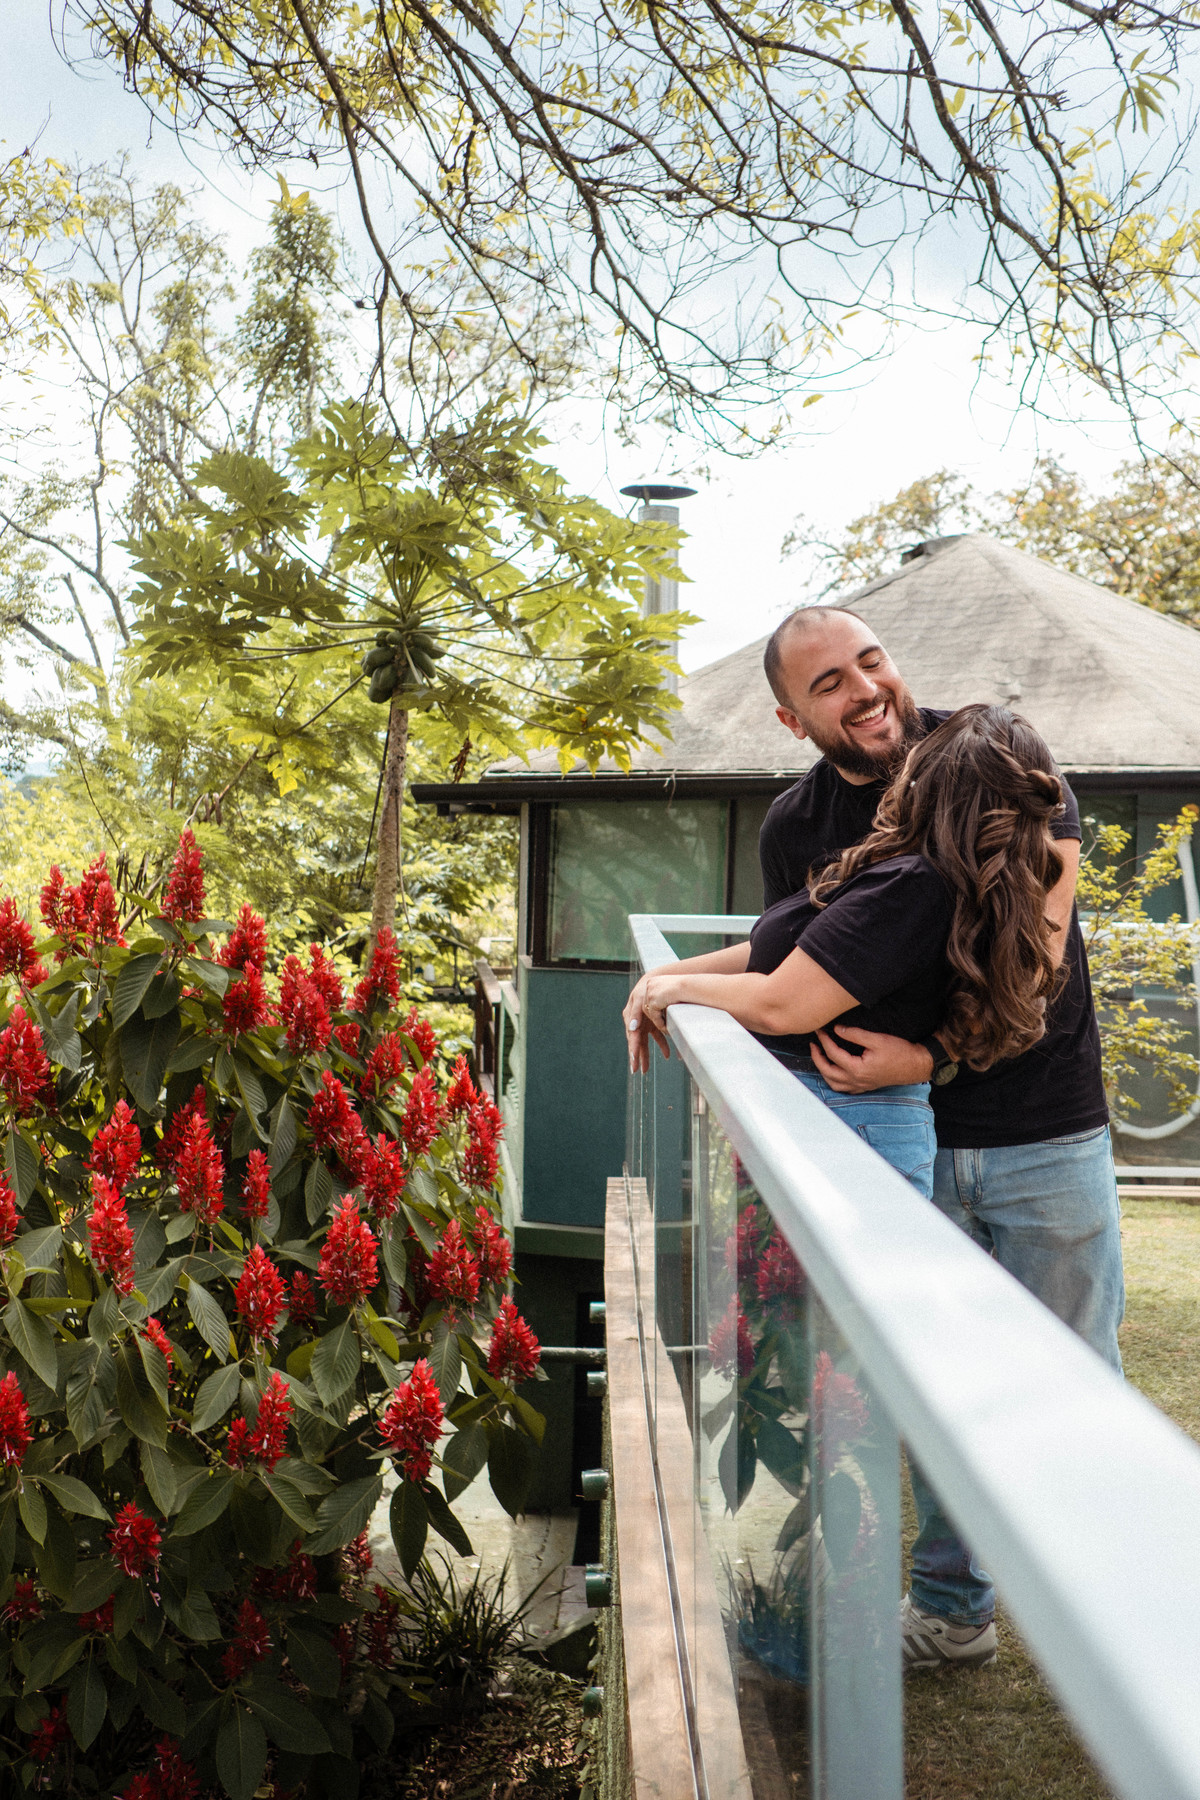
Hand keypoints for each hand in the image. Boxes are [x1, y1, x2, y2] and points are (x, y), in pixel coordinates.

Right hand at [623, 974, 670, 1072]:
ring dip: (646, 1056)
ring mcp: (645, 1024)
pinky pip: (657, 1037)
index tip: (633, 1061)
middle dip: (636, 1057)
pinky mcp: (653, 1023)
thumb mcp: (639, 998)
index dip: (632, 1049)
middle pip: (635, 1042)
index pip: (631, 1036)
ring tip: (645, 1070)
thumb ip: (635, 1013)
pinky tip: (668, 1055)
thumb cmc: (646, 989)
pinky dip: (662, 1046)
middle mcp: (636, 1022)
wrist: (657, 980)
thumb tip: (632, 1028)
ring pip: (645, 1043)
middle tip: (636, 1070)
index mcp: (630, 1017)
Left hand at [810, 1025, 934, 1092]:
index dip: (824, 1041)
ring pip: (833, 1083)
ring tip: (820, 1057)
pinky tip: (834, 1071)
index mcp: (857, 1069)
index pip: (833, 1054)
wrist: (916, 1065)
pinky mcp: (865, 1087)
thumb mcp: (877, 1039)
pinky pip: (844, 1089)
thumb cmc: (899, 1052)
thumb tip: (836, 1029)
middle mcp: (856, 1081)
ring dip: (823, 1071)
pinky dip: (834, 1080)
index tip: (820, 1031)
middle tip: (814, 1044)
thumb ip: (855, 1034)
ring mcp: (861, 1086)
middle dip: (817, 1057)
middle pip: (827, 1071)